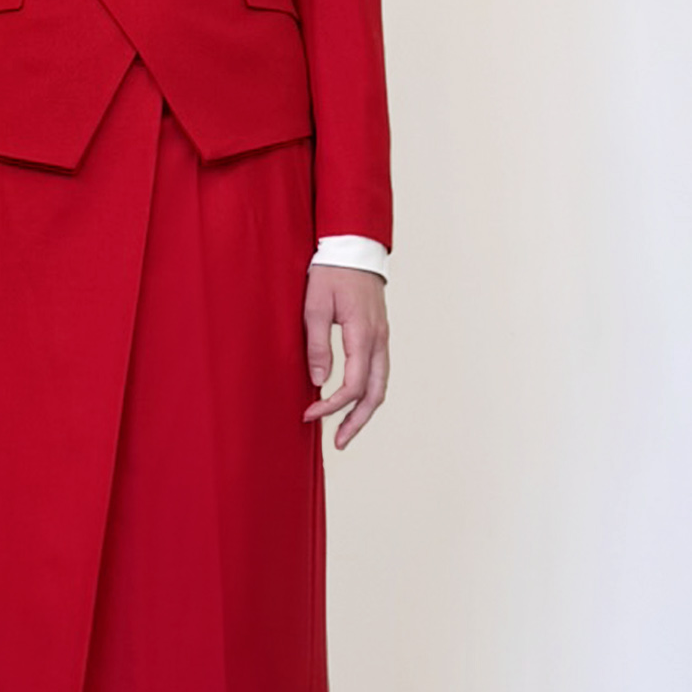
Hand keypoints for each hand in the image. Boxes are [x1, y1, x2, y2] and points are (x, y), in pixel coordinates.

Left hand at [303, 265, 389, 447]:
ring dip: (365, 411)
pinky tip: (354, 402)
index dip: (332, 405)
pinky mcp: (379, 336)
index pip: (353, 385)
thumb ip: (317, 345)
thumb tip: (318, 381)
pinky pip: (379, 372)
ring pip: (381, 386)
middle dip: (357, 422)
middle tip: (339, 443)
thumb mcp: (315, 306)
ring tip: (347, 431)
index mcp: (363, 335)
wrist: (353, 248)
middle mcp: (379, 341)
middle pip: (375, 394)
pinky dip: (368, 393)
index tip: (309, 413)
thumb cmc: (331, 273)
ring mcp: (382, 339)